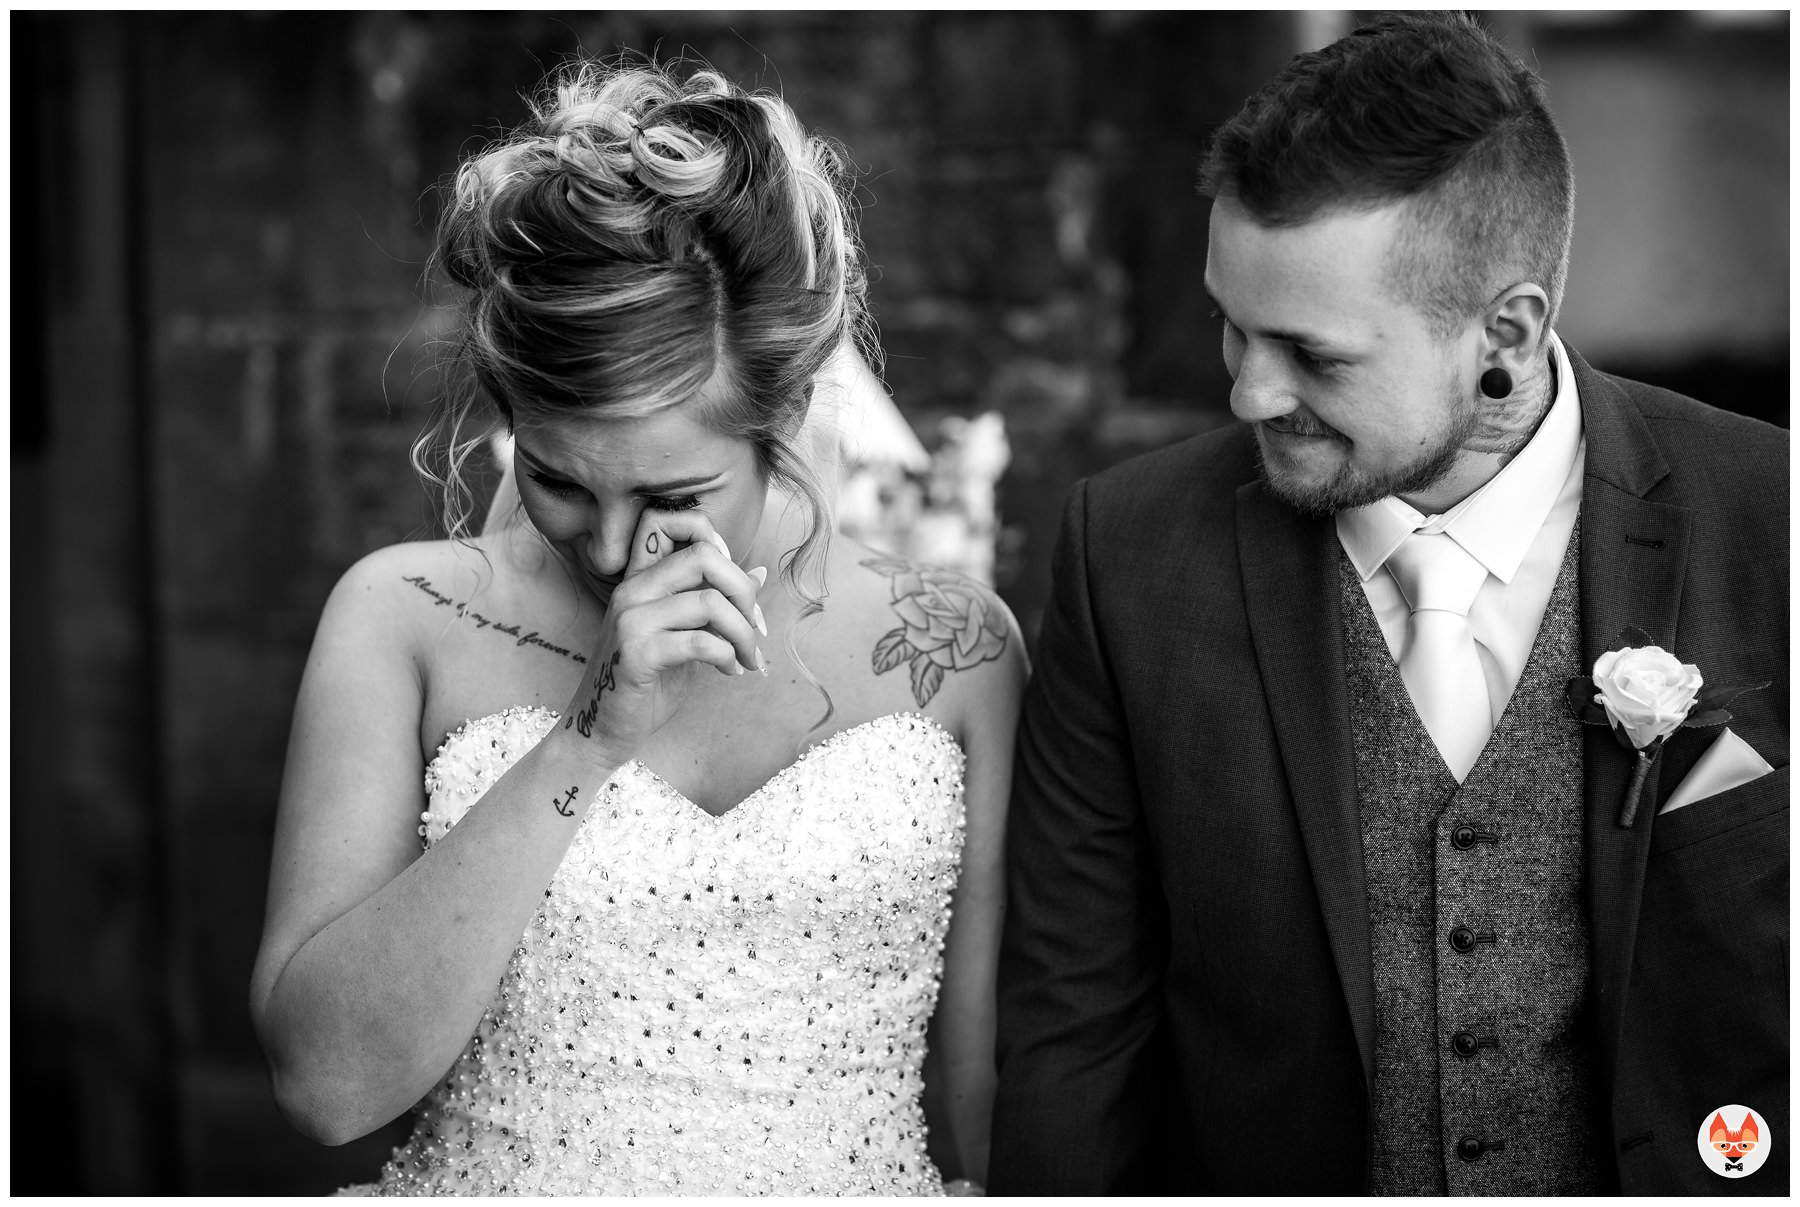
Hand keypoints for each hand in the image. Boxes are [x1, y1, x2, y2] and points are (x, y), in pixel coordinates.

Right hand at [558, 509, 766, 769]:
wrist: (602, 731)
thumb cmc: (645, 685)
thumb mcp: (684, 636)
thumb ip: (712, 603)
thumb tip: (759, 573)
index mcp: (639, 579)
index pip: (666, 519)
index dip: (712, 538)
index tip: (730, 584)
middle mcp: (631, 590)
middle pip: (703, 555)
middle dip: (743, 591)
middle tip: (755, 627)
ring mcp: (631, 620)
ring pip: (710, 601)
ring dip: (743, 633)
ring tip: (748, 658)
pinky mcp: (637, 653)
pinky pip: (702, 642)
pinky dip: (728, 657)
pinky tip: (731, 672)